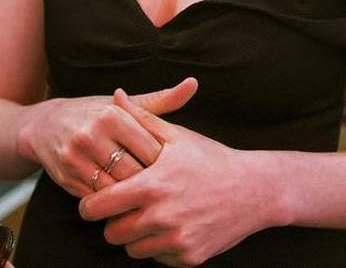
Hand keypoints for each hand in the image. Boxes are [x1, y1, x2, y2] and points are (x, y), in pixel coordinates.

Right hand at [16, 78, 197, 197]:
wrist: (44, 127)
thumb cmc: (94, 114)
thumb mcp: (123, 106)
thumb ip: (160, 100)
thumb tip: (193, 83)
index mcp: (111, 114)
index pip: (150, 149)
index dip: (164, 163)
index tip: (171, 169)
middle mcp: (91, 134)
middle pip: (134, 171)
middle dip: (149, 182)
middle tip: (163, 189)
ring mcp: (75, 158)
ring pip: (115, 188)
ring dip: (130, 196)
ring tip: (145, 197)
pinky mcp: (65, 178)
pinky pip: (97, 198)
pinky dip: (111, 202)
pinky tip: (122, 200)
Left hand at [79, 89, 275, 266]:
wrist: (254, 190)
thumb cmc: (212, 159)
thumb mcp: (178, 136)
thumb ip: (142, 118)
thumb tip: (116, 95)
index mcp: (151, 186)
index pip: (97, 207)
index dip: (91, 204)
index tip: (97, 200)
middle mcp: (161, 217)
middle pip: (111, 233)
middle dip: (114, 222)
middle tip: (127, 209)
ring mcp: (176, 240)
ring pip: (133, 250)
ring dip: (136, 236)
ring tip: (151, 216)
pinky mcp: (189, 257)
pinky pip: (159, 259)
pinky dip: (160, 247)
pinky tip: (173, 227)